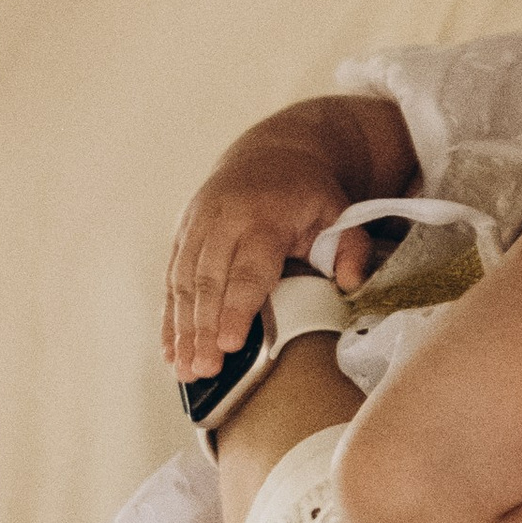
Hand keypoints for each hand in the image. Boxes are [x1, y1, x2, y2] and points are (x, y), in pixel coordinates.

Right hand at [167, 144, 360, 382]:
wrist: (271, 151)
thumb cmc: (308, 192)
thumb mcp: (340, 210)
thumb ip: (352, 247)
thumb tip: (352, 283)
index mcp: (263, 216)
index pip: (247, 270)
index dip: (236, 309)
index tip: (229, 345)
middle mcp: (222, 218)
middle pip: (208, 282)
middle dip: (202, 330)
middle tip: (202, 371)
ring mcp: (197, 223)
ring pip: (183, 282)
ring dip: (181, 328)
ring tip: (183, 369)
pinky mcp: (182, 231)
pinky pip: (171, 277)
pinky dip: (169, 315)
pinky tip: (170, 347)